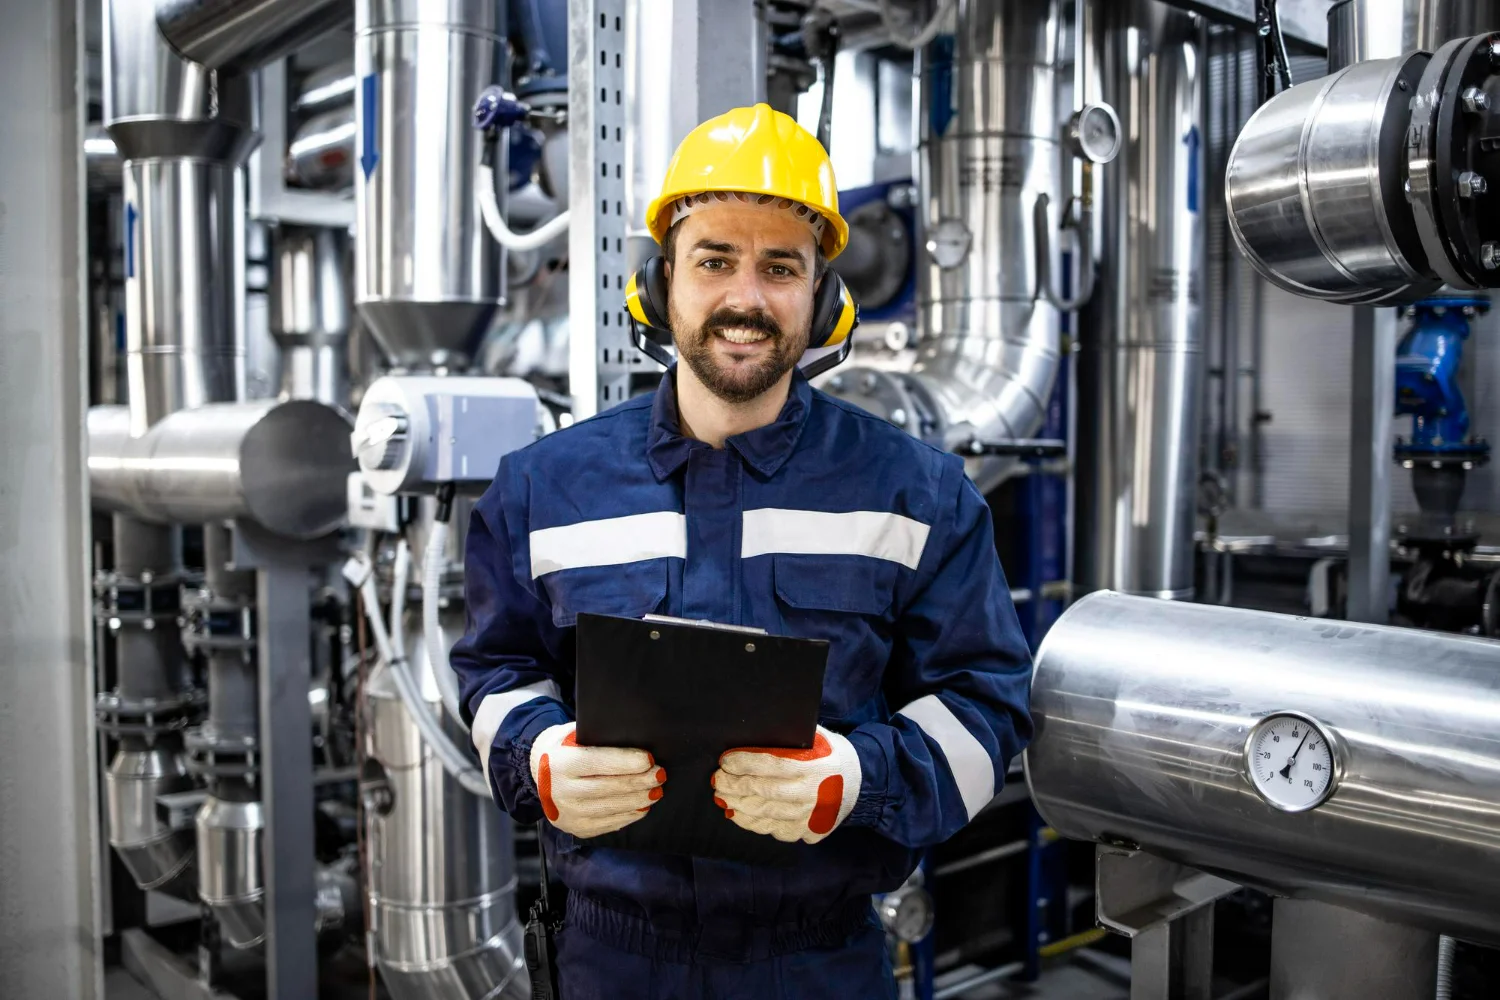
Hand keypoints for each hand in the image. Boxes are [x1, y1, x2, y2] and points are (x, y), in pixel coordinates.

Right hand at [529, 722, 665, 838]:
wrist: (539, 771)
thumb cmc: (566, 747)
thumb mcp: (575, 735)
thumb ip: (600, 739)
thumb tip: (637, 740)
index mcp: (559, 763)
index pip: (597, 763)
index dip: (626, 761)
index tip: (649, 759)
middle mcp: (560, 791)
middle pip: (607, 788)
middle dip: (638, 781)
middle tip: (660, 775)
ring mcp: (567, 814)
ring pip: (610, 808)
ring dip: (638, 800)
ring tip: (656, 791)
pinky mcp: (575, 828)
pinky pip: (608, 823)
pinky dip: (628, 815)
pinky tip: (641, 806)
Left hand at [712, 726, 860, 844]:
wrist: (861, 785)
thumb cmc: (832, 756)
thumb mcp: (819, 738)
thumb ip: (792, 736)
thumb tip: (756, 728)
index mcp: (812, 768)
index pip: (771, 765)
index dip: (744, 763)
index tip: (725, 761)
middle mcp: (810, 795)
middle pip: (763, 791)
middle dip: (735, 785)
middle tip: (718, 780)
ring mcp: (808, 817)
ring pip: (765, 814)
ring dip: (739, 806)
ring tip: (723, 797)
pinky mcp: (807, 832)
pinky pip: (774, 830)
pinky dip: (753, 823)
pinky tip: (739, 814)